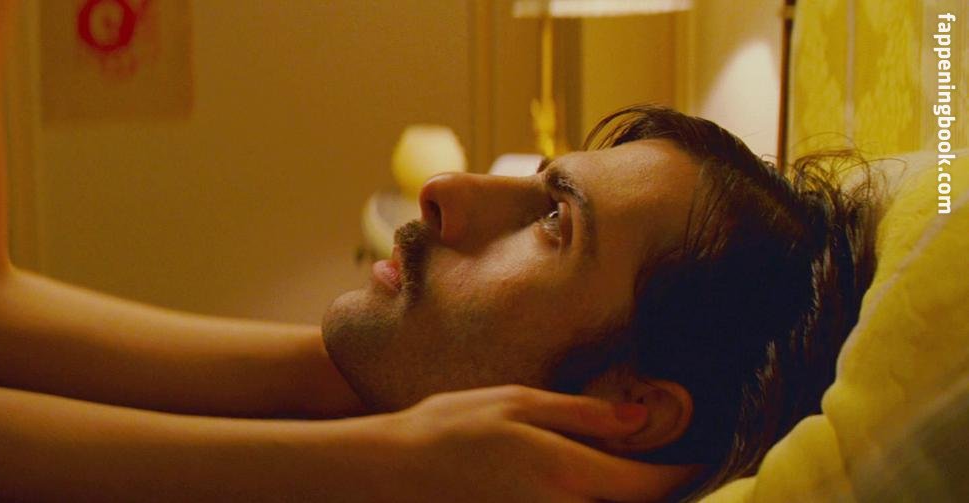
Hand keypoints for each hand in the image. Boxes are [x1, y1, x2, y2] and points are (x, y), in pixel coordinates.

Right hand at [373, 385, 696, 501]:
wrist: (390, 472)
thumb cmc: (449, 427)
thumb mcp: (517, 403)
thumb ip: (581, 416)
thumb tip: (639, 421)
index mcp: (566, 472)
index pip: (649, 486)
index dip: (684, 472)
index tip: (702, 456)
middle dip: (657, 491)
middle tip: (671, 465)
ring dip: (624, 498)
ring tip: (631, 474)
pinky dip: (593, 502)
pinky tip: (588, 485)